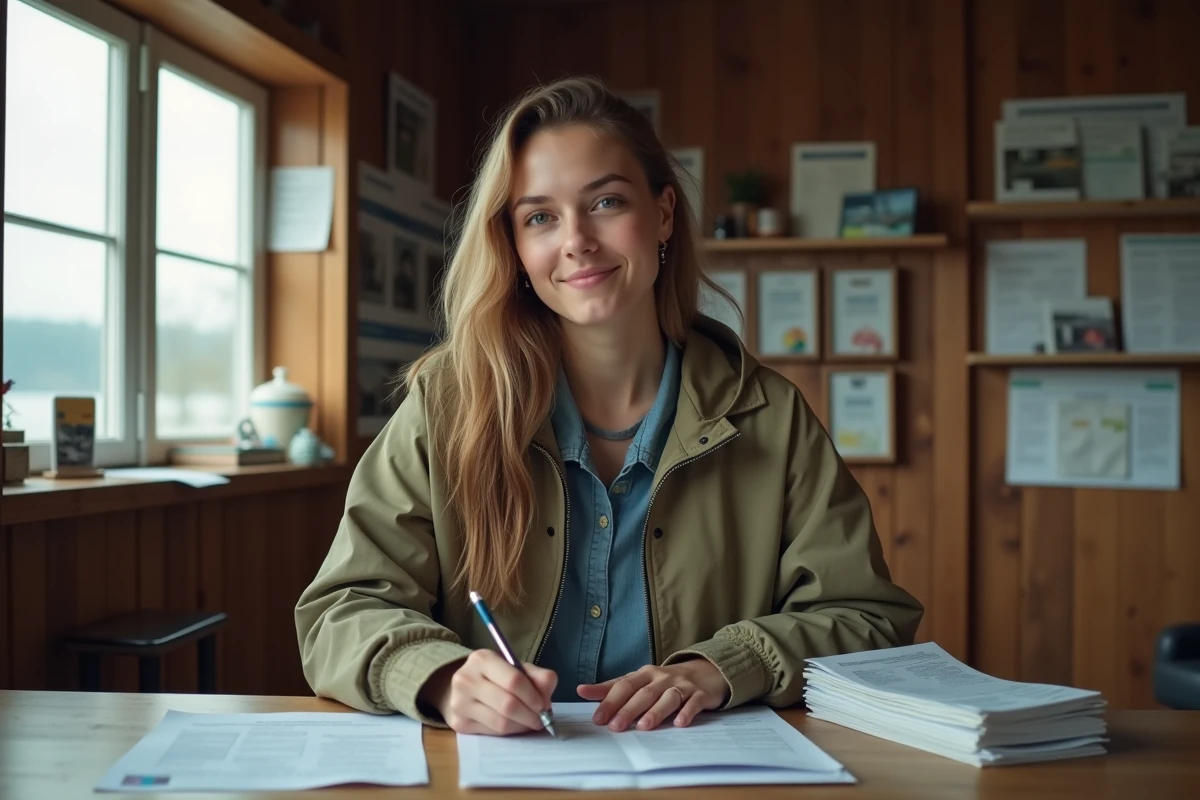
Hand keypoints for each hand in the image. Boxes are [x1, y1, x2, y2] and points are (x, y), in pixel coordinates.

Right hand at [420, 650, 556, 735]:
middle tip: (542, 719)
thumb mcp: (515, 668)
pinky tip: (515, 725)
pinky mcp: (459, 723)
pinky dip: (510, 731)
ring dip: (522, 726)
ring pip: (501, 722)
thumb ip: (537, 675)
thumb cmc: (494, 677)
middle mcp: (466, 679)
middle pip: (507, 704)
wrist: (461, 688)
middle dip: (530, 715)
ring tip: (531, 723)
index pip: (514, 680)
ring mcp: (459, 703)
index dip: (534, 696)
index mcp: (482, 659)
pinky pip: (492, 732)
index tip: (545, 705)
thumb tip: (549, 688)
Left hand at [577, 660, 728, 731]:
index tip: (598, 718)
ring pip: (668, 698)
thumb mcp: (638, 680)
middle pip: (643, 693)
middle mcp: (662, 678)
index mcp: (645, 674)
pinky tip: (679, 723)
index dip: (610, 701)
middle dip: (629, 709)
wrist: (705, 672)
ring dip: (655, 711)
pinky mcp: (700, 694)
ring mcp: (682, 685)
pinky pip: (693, 703)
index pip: (624, 686)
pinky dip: (687, 712)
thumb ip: (611, 687)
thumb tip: (581, 690)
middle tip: (615, 726)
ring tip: (643, 726)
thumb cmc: (665, 681)